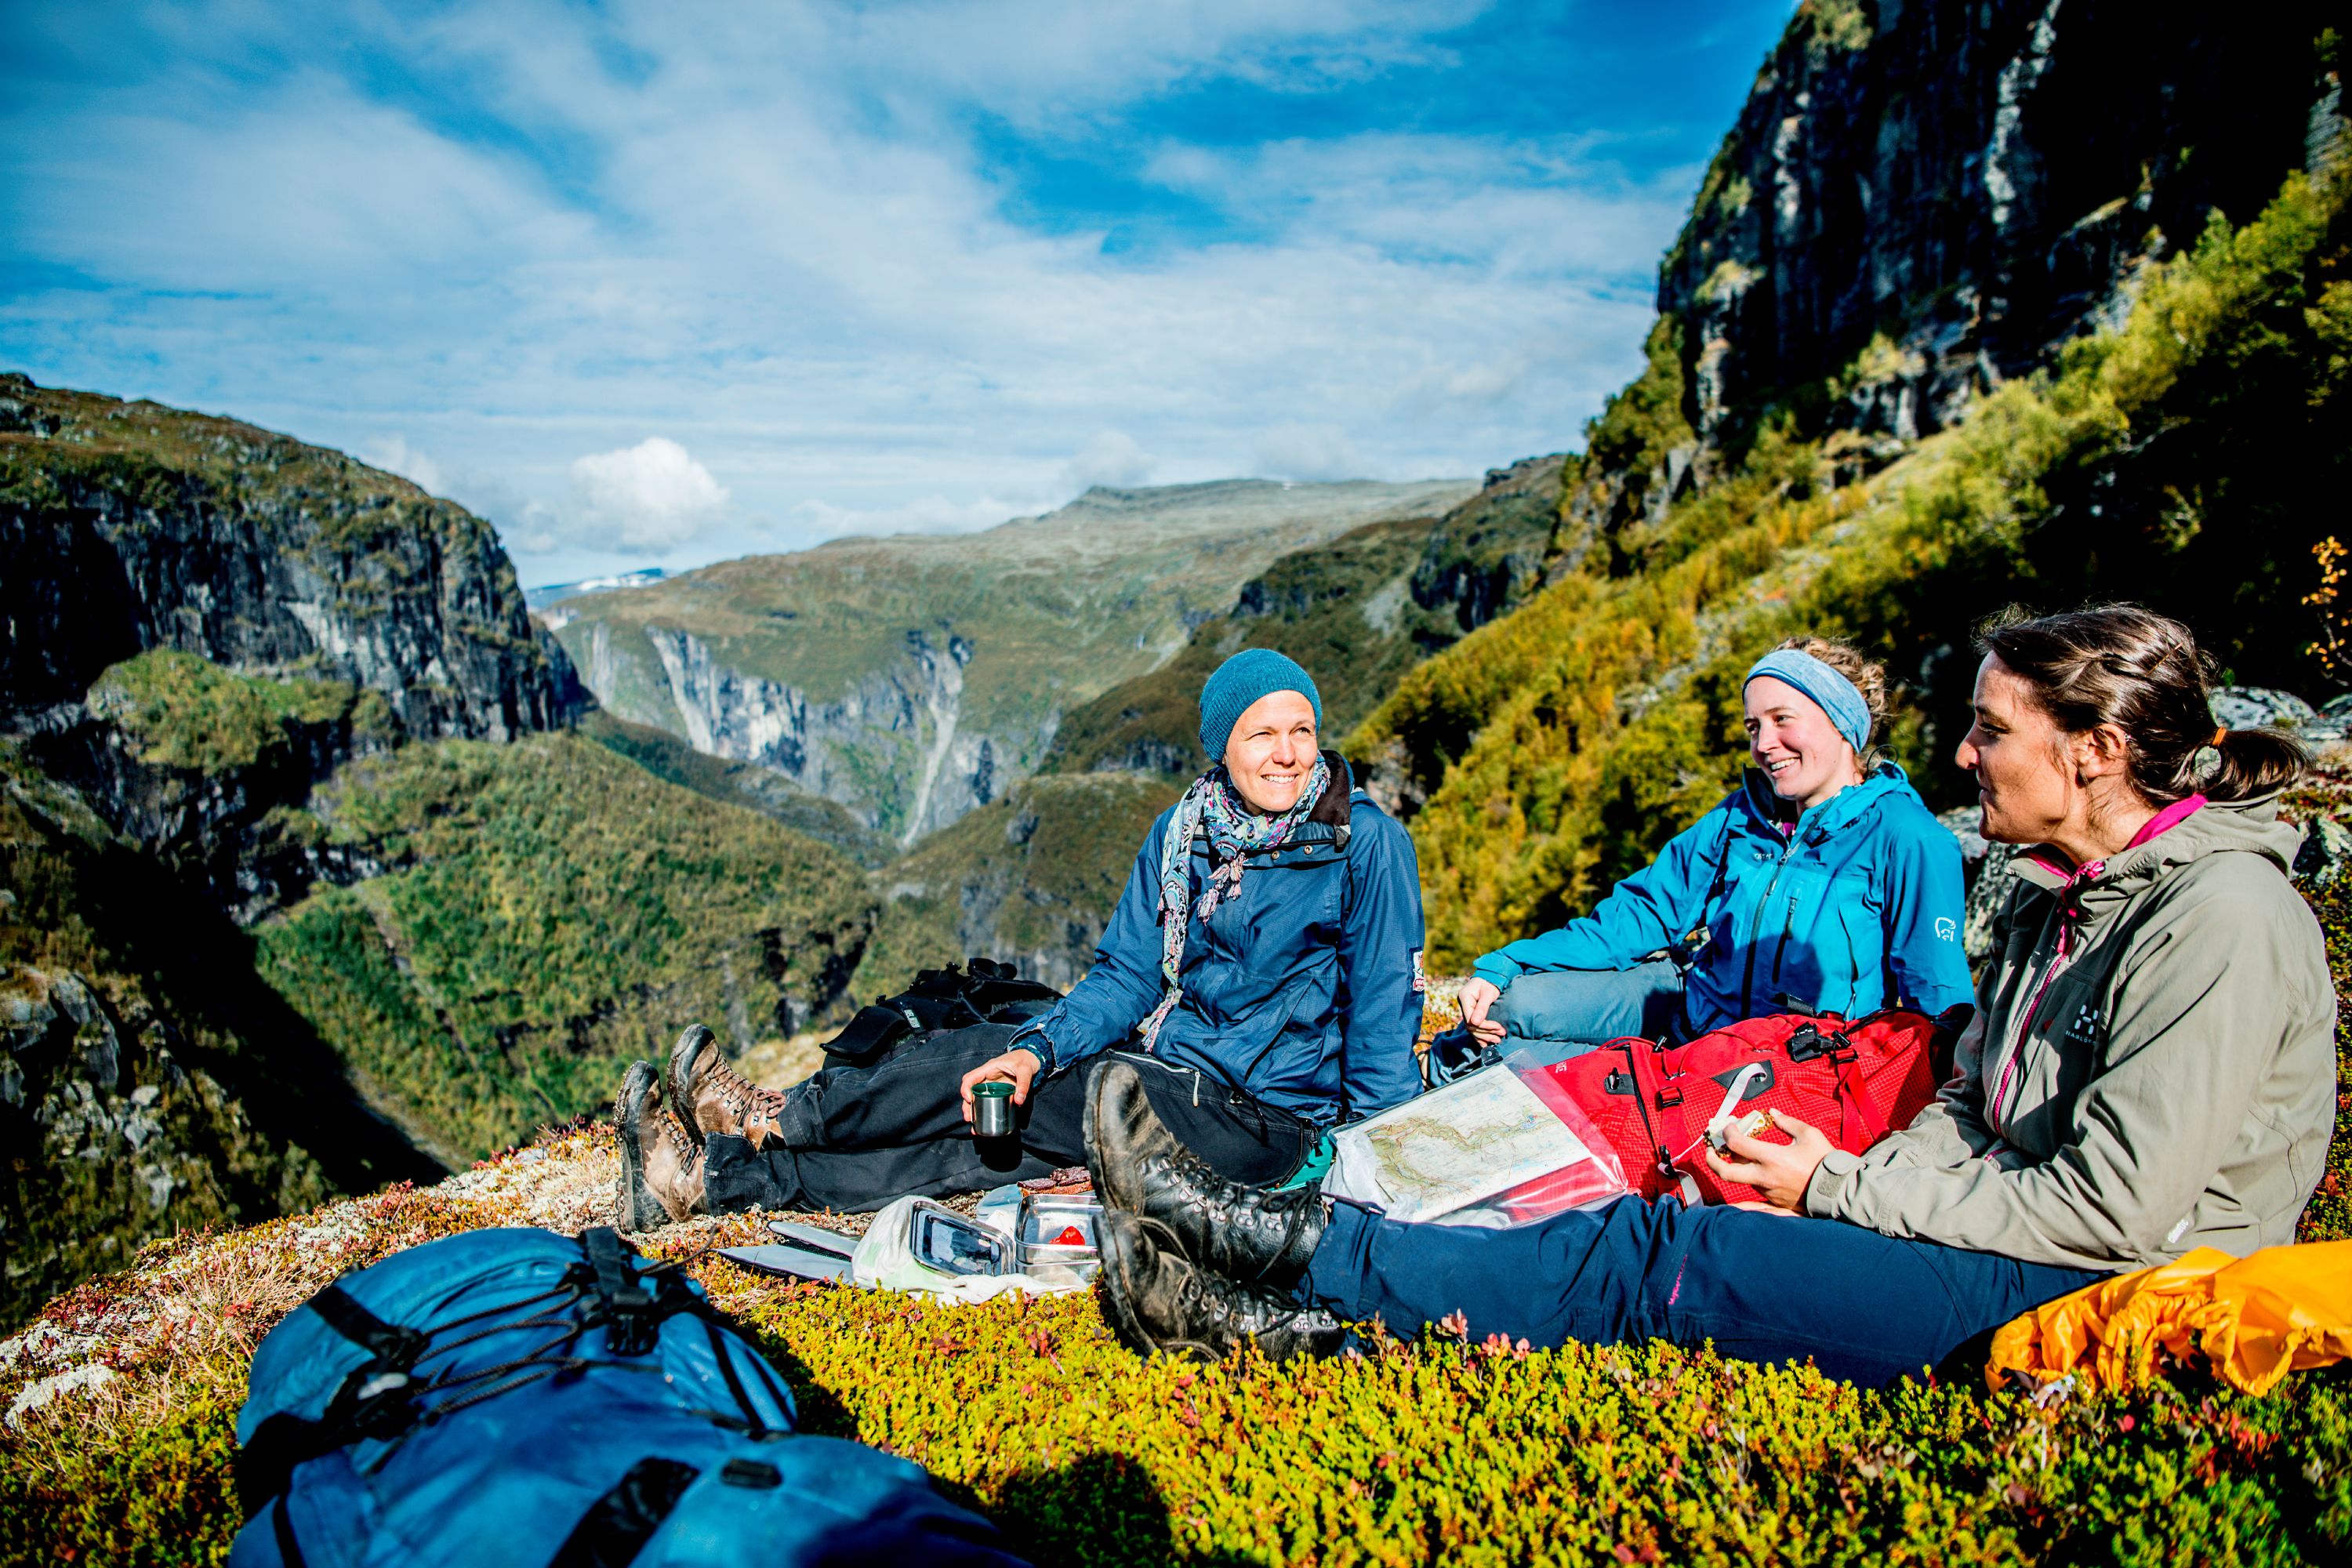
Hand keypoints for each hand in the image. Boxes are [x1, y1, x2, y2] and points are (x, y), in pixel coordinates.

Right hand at [959, 1047, 1042, 1123]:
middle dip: (967, 1105)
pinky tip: (982, 1125)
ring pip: (976, 1099)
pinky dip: (983, 1113)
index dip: (966, 1089)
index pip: (970, 1078)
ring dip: (973, 1112)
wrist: (1031, 1059)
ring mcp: (991, 1087)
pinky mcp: (997, 1093)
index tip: (969, 1100)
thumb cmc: (1025, 1061)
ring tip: (974, 1126)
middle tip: (969, 1118)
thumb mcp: (1025, 1070)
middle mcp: (986, 1079)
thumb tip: (1018, 1101)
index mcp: (988, 1069)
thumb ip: (1023, 1085)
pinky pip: (987, 1103)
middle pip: (970, 1092)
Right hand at [1458, 978, 1505, 1046]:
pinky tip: (1485, 1044)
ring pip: (1471, 1029)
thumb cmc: (1490, 983)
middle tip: (1500, 1035)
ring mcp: (1465, 1009)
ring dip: (1484, 1036)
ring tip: (1497, 1040)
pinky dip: (1479, 1036)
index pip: (1471, 1018)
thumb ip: (1482, 1008)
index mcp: (1464, 998)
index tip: (1498, 1028)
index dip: (1484, 1026)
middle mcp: (1462, 1005)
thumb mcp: (1488, 993)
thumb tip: (1476, 1023)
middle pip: (1471, 1025)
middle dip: (1486, 1032)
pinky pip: (1473, 1027)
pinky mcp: (1470, 1013)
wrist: (1489, 977)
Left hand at [1704, 1109, 1832, 1210]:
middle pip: (1727, 1172)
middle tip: (1710, 1150)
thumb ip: (1787, 1122)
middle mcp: (1765, 1177)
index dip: (1727, 1132)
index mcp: (1771, 1157)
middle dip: (1713, 1160)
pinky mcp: (1776, 1205)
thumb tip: (1772, 1112)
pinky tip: (1730, 1207)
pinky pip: (1754, 1206)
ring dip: (1737, 1169)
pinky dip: (1741, 1205)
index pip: (1736, 1143)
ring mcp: (1769, 1193)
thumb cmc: (1825, 1161)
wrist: (1841, 1189)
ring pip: (1743, 1181)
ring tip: (1739, 1158)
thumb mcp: (1808, 1134)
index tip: (1729, 1126)